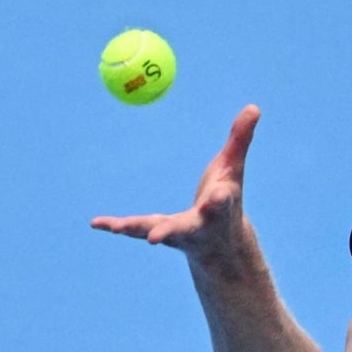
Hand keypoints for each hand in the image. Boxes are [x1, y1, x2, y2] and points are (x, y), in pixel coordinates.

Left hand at [91, 104, 260, 258]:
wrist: (220, 245)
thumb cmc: (226, 201)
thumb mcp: (234, 170)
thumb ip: (240, 140)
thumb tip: (254, 106)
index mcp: (220, 209)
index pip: (221, 203)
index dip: (219, 200)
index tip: (218, 196)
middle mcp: (199, 226)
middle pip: (183, 229)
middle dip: (169, 232)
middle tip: (154, 238)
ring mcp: (177, 234)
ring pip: (156, 231)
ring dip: (135, 229)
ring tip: (115, 227)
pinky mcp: (159, 234)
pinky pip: (136, 230)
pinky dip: (116, 226)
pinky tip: (96, 223)